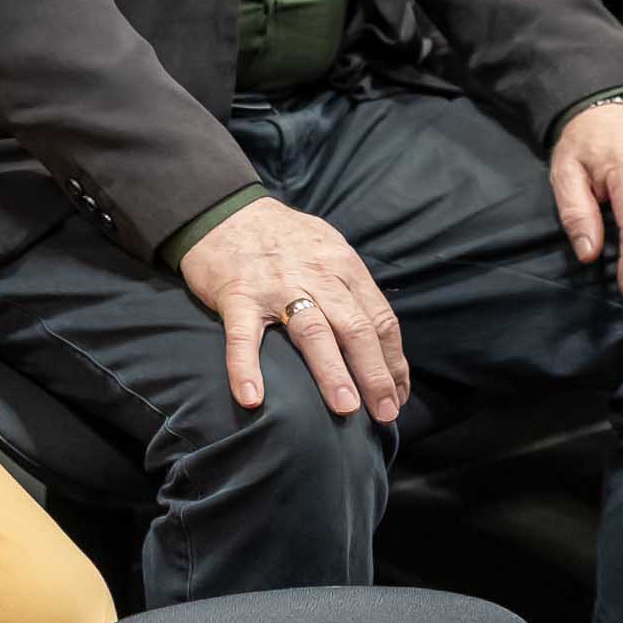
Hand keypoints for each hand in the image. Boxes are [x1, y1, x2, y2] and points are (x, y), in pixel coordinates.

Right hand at [173, 197, 406, 419]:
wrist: (224, 210)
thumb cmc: (282, 237)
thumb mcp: (327, 248)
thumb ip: (350, 286)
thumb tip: (378, 337)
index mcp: (343, 265)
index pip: (379, 318)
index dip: (393, 361)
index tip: (398, 394)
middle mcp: (316, 274)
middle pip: (355, 327)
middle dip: (375, 374)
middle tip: (385, 412)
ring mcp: (276, 285)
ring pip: (312, 331)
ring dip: (332, 372)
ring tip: (345, 409)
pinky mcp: (237, 294)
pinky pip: (243, 336)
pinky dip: (246, 367)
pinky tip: (252, 398)